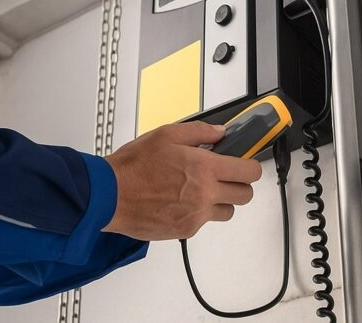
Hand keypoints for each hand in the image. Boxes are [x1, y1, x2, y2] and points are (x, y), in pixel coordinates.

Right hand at [101, 120, 262, 239]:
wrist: (110, 195)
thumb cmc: (133, 166)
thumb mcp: (166, 134)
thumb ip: (199, 132)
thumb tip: (219, 132)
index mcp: (204, 168)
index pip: (248, 172)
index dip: (250, 166)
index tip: (245, 163)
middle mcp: (205, 194)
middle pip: (245, 196)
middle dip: (239, 184)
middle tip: (225, 176)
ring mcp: (196, 215)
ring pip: (227, 212)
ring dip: (221, 201)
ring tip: (201, 190)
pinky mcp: (185, 230)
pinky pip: (203, 223)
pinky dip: (198, 213)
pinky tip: (181, 200)